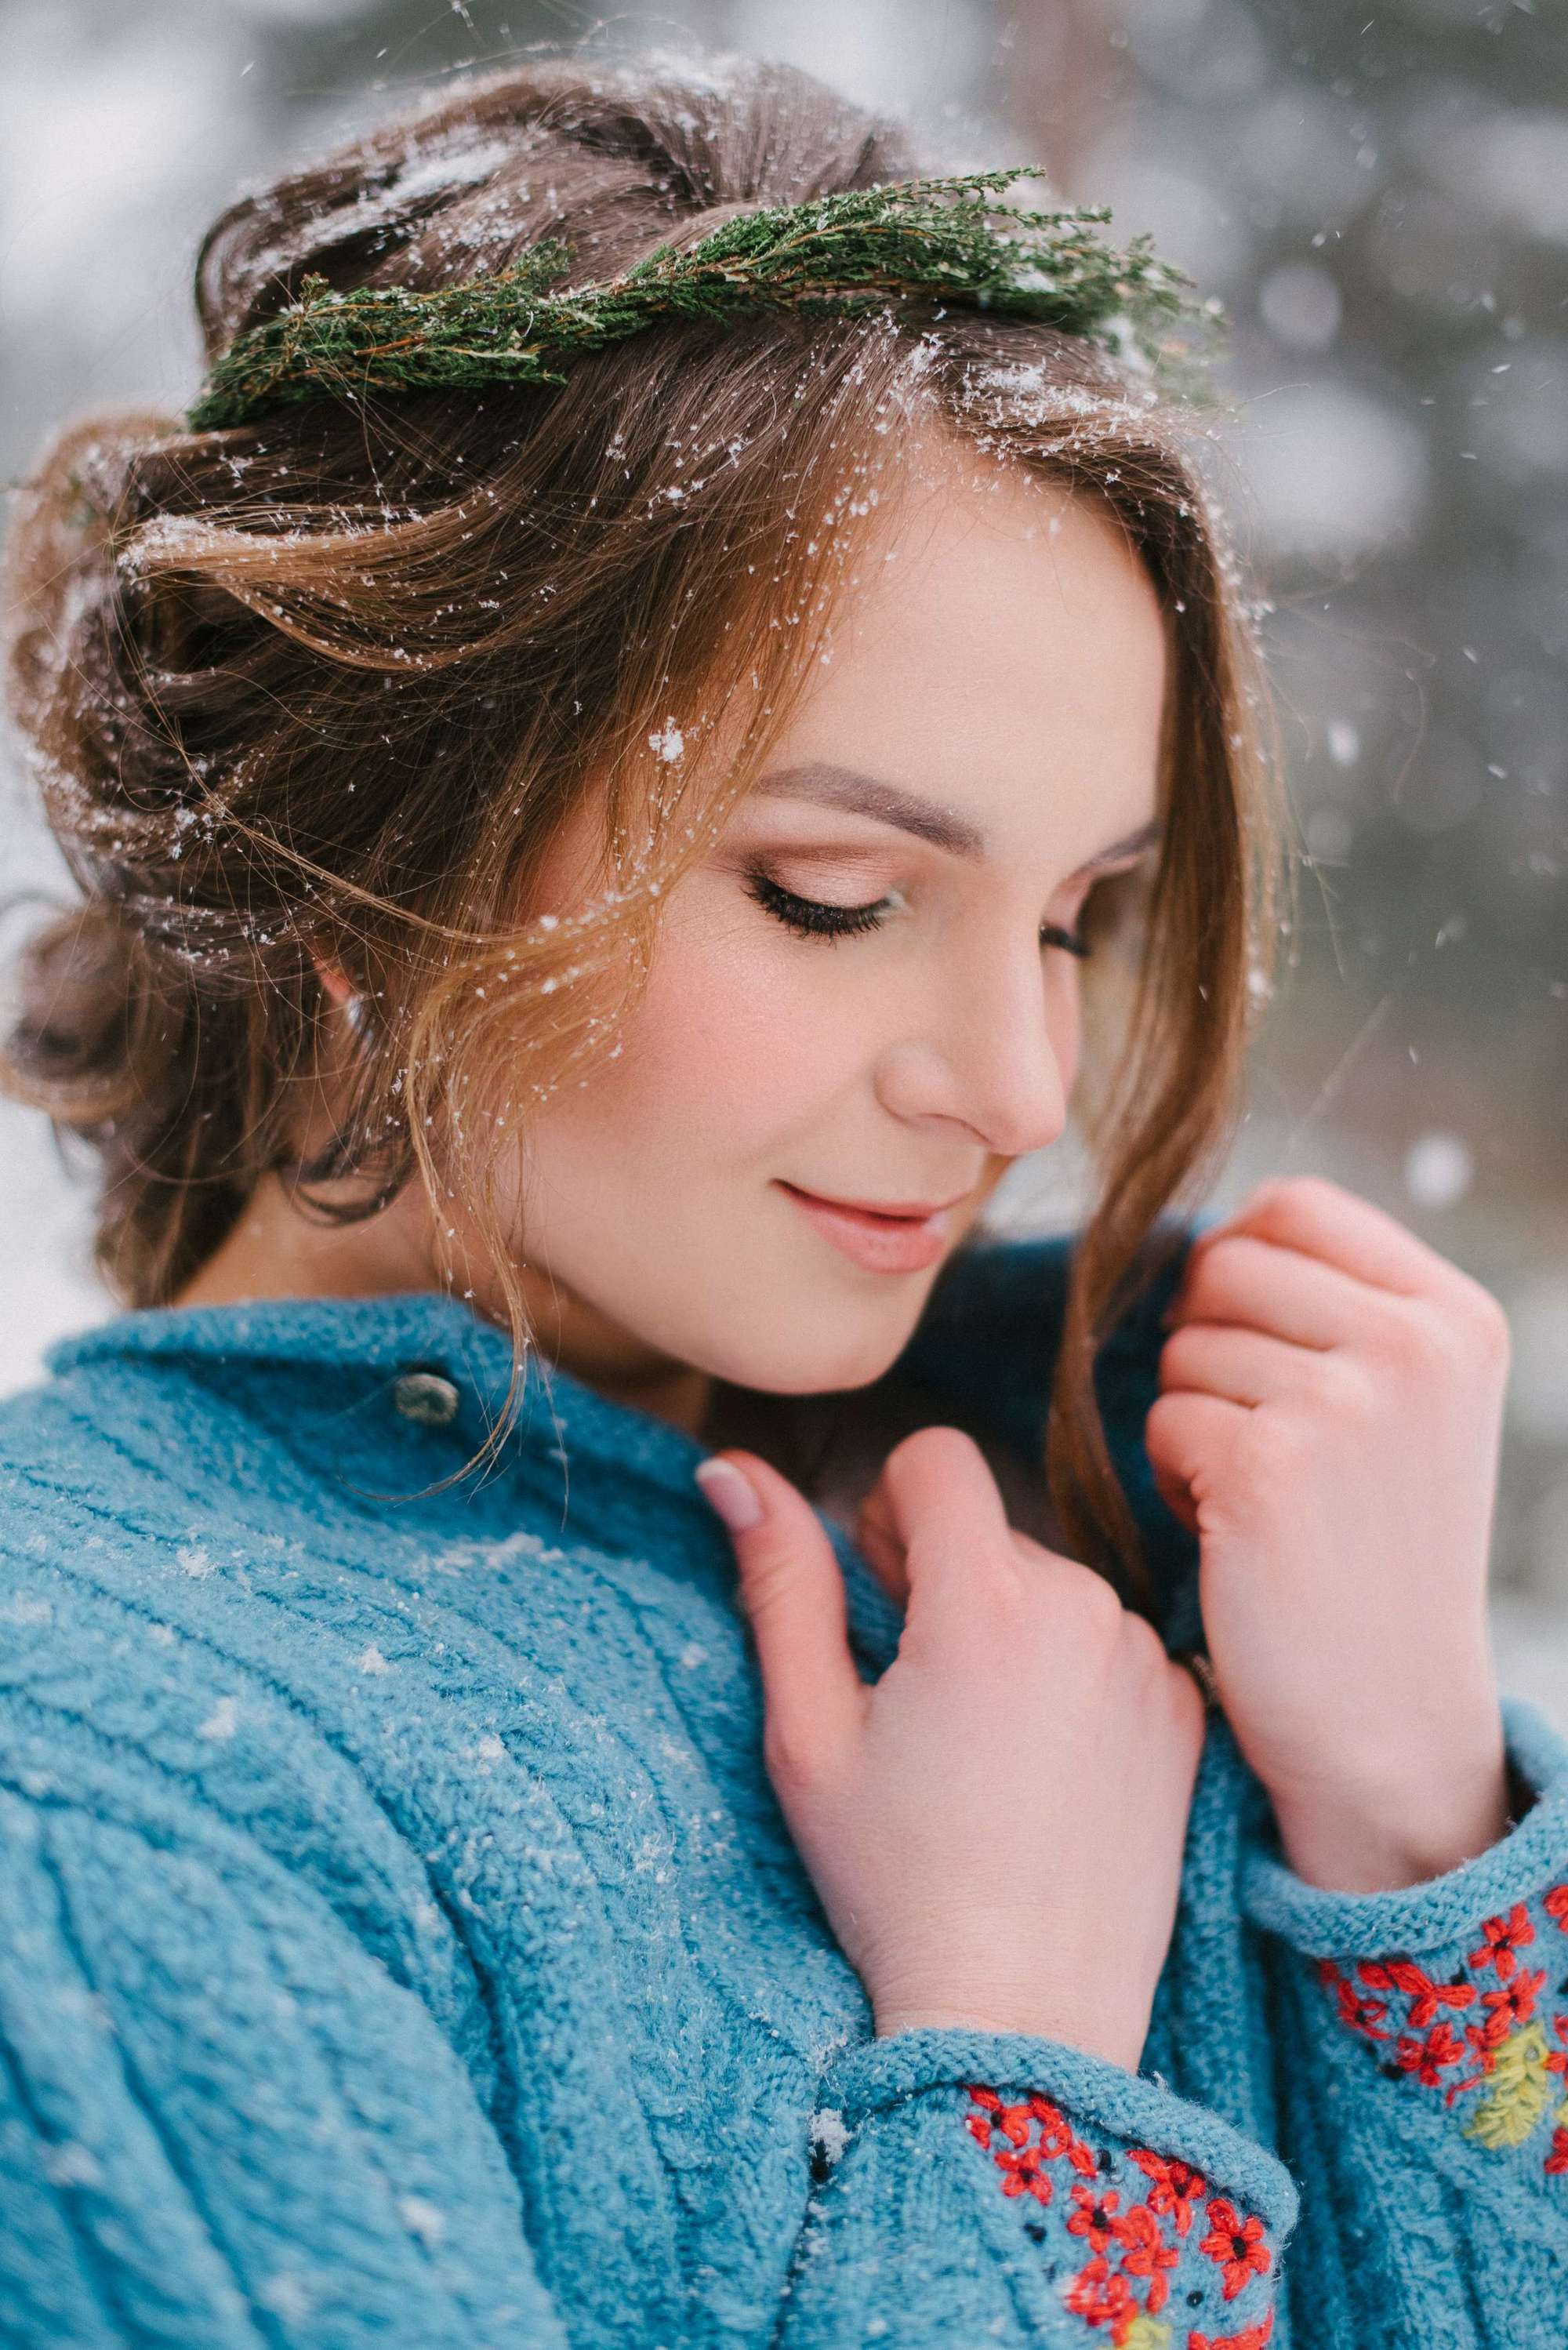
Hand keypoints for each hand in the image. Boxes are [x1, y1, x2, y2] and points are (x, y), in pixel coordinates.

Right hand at [696, 1425, 1206, 2071]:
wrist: (1023, 2015)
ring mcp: (1147, 1659)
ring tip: (983, 1749)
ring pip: (1053, 1588)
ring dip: (1010, 1633)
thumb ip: (779, 1582)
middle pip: (991, 1530)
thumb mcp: (808, 1732)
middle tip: (917, 1703)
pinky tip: (1045, 1772)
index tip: (877, 1600)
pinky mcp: (1186, 1712)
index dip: (886, 1512)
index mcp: (984, 1598)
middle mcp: (1084, 1606)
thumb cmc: (894, 1879)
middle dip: (943, 1583)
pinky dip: (1074, 1681)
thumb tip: (733, 1469)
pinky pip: (1113, 1646)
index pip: (936, 1457)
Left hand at [1144, 1175, 1510, 1893]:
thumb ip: (1334, 1306)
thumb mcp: (1404, 1404)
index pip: (1294, 1205)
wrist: (1389, 1715)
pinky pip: (1162, 1421)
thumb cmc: (1372, 1550)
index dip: (1237, 1260)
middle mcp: (1415, 1347)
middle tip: (1252, 1436)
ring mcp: (1346, 1403)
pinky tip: (1236, 1535)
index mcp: (1455, 1316)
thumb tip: (1209, 1232)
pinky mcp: (1269, 1467)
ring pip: (1182, 1348)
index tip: (1251, 1342)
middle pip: (1222, 1265)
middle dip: (1205, 1346)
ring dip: (1190, 1419)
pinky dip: (1176, 1480)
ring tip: (1258, 1497)